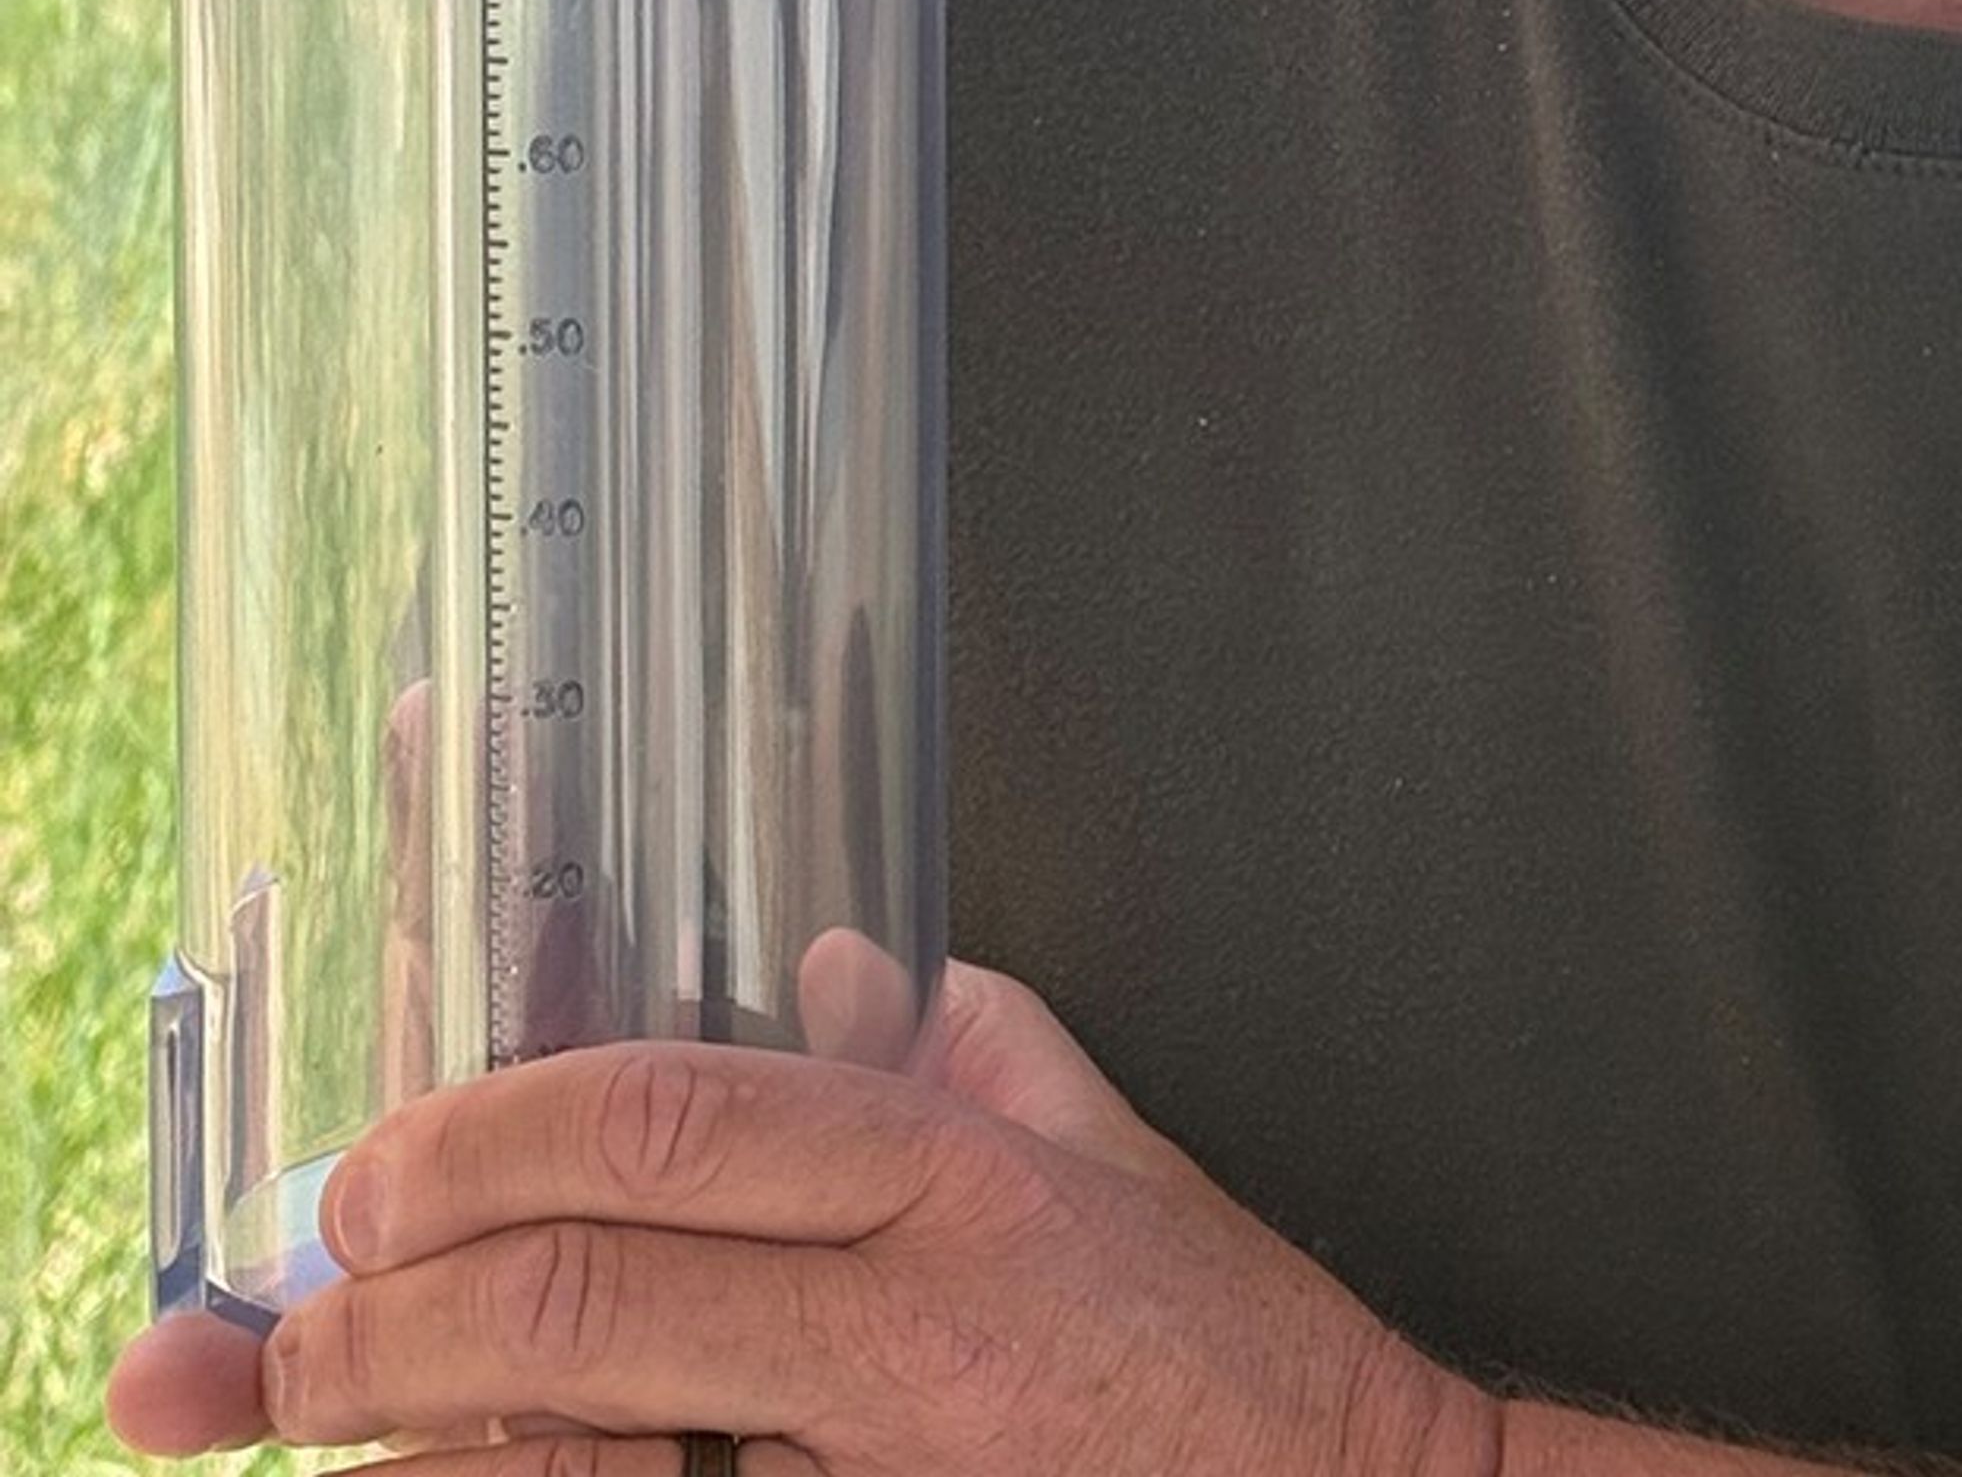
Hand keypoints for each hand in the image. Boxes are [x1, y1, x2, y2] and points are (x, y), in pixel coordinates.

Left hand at [108, 957, 1504, 1476]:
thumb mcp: (1114, 1147)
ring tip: (330, 1420)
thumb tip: (821, 966)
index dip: (490, 1133)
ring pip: (595, 1458)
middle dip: (397, 1311)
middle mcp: (907, 1326)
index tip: (379, 1166)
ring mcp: (887, 1470)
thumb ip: (969, 1037)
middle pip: (589, 1293)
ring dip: (431, 1444)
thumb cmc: (1231, 1355)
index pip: (672, 1117)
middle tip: (300, 1320)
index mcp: (953, 1175)